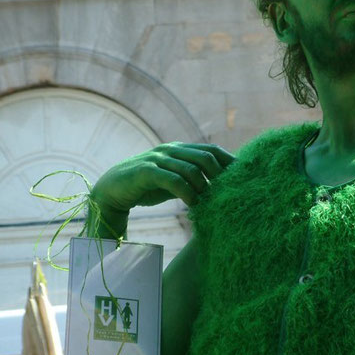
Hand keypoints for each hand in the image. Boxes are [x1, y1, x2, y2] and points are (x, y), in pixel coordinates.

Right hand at [91, 142, 235, 214]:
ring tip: (211, 204)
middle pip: (206, 157)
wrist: (110, 191)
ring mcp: (157, 158)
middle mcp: (170, 150)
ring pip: (192, 168)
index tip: (244, 179)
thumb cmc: (146, 187)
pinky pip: (173, 179)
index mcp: (180, 149)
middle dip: (220, 176)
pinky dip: (187, 192)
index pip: (212, 150)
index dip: (229, 162)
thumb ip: (193, 180)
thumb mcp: (174, 181)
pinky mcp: (145, 171)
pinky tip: (193, 205)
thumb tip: (221, 189)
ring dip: (205, 188)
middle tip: (228, 195)